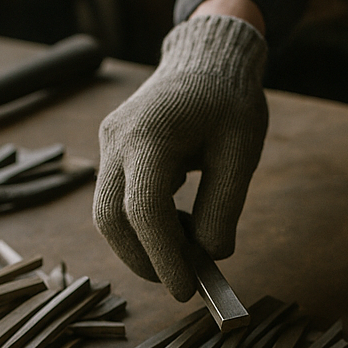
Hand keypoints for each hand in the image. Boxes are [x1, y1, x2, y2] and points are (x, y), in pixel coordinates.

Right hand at [93, 14, 267, 299]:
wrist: (207, 58)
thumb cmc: (229, 101)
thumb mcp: (241, 153)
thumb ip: (223, 207)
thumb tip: (209, 255)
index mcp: (150, 135)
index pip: (143, 211)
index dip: (163, 257)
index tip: (186, 289)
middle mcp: (118, 140)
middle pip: (110, 220)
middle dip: (143, 260)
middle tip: (181, 281)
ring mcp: (108, 144)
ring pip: (106, 214)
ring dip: (140, 245)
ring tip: (185, 250)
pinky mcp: (111, 151)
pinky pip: (115, 199)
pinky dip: (141, 224)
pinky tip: (178, 224)